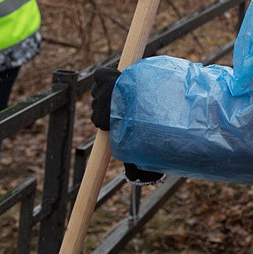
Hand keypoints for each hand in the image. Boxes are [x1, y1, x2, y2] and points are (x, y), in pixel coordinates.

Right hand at [90, 68, 164, 184]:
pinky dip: (106, 75)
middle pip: (99, 102)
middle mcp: (98, 107)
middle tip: (130, 102)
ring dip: (112, 87)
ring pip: (100, 88)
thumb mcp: (139, 149)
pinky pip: (100, 75)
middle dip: (112, 102)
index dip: (107, 119)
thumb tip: (132, 178)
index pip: (97, 121)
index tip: (118, 116)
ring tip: (128, 90)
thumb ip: (133, 161)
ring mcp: (100, 92)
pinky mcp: (103, 77)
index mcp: (103, 122)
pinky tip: (118, 77)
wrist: (155, 101)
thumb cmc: (150, 128)